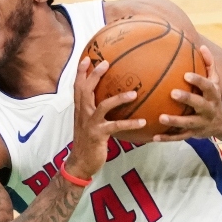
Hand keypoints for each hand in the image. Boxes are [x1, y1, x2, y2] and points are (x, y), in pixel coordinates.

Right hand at [63, 57, 146, 180]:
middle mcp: (83, 113)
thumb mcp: (88, 123)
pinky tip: (143, 122)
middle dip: (95, 75)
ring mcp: (90, 123)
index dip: (81, 72)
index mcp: (80, 109)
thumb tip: (110, 100)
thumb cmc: (88, 142)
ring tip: (134, 93)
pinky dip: (130, 123)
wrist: (80, 163)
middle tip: (106, 63)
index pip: (77, 86)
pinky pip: (116, 126)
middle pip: (86, 89)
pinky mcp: (98, 135)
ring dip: (118, 98)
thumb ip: (95, 110)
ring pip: (103, 105)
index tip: (87, 58)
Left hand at [153, 45, 221, 142]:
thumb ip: (209, 65)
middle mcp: (208, 110)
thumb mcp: (215, 82)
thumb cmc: (213, 97)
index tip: (186, 74)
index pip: (208, 86)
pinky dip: (167, 138)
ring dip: (175, 122)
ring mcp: (201, 123)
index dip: (199, 80)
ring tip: (160, 117)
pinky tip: (154, 137)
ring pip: (188, 124)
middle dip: (187, 99)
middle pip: (199, 105)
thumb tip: (202, 46)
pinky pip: (179, 137)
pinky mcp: (193, 135)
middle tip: (172, 93)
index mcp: (213, 95)